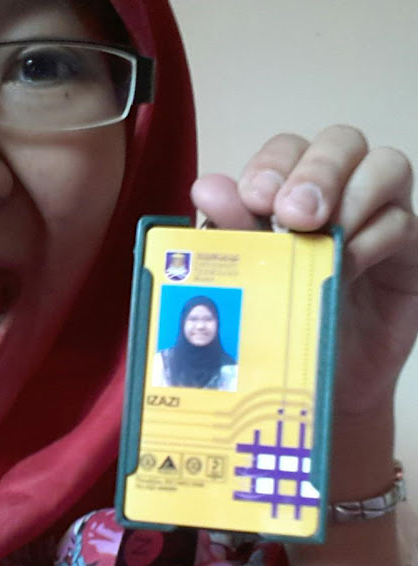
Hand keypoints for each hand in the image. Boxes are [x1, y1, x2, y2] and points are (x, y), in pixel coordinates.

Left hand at [191, 125, 417, 419]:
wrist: (312, 385)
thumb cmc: (277, 325)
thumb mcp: (251, 279)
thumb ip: (235, 232)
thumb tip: (206, 188)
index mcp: (290, 192)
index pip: (288, 150)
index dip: (273, 164)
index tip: (255, 197)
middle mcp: (338, 194)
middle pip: (342, 142)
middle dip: (317, 170)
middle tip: (293, 213)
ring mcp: (377, 218)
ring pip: (385, 166)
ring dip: (353, 195)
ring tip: (322, 236)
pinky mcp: (408, 251)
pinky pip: (403, 222)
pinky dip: (373, 239)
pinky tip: (345, 269)